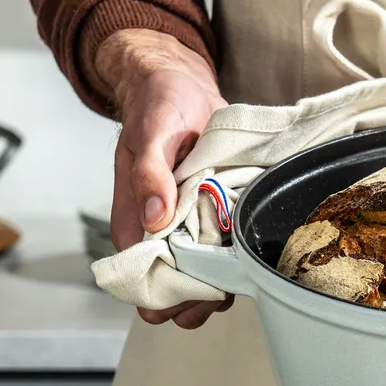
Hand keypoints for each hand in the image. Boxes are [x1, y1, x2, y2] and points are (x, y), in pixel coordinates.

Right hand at [95, 29, 229, 328]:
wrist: (182, 86)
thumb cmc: (157, 107)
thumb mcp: (151, 134)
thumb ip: (149, 175)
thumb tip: (154, 218)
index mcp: (134, 222)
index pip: (142, 279)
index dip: (165, 296)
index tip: (188, 293)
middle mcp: (160, 234)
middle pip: (176, 291)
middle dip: (197, 299)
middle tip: (221, 285)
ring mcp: (189, 230)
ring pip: (204, 279)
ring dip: (222, 283)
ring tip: (240, 266)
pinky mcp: (215, 220)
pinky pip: (226, 254)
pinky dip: (238, 259)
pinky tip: (251, 249)